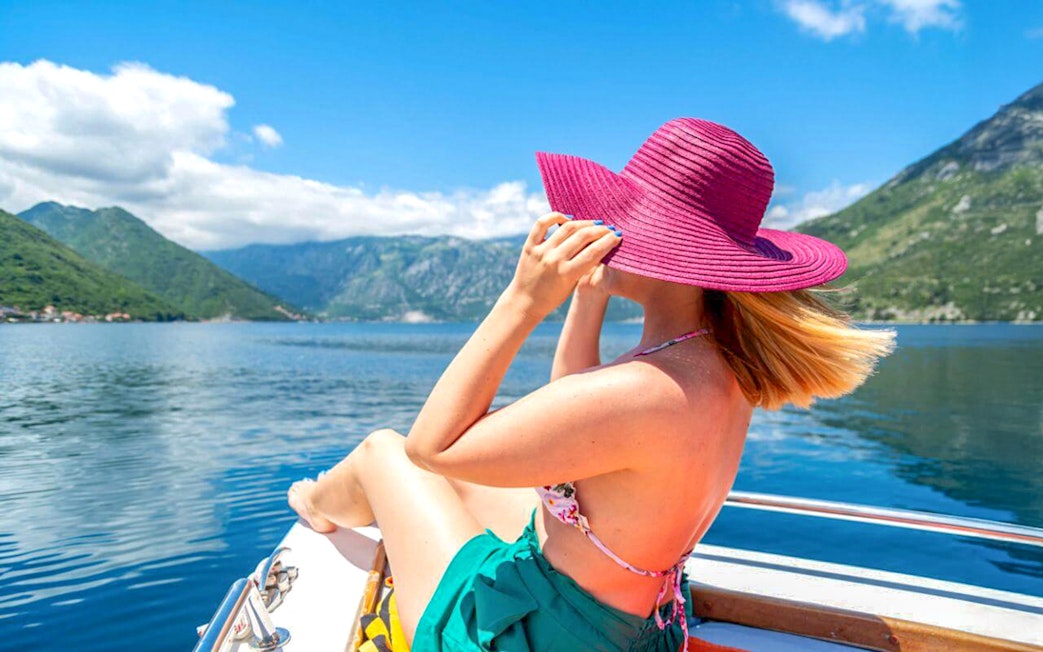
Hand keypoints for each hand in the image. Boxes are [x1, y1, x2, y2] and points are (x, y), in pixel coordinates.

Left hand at [505, 213, 620, 317]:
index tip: (617, 235)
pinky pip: (542, 223)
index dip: (609, 241)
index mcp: (567, 274)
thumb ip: (584, 265)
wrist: (525, 302)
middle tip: (608, 228)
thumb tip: (601, 244)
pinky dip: (556, 216)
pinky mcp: (530, 246)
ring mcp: (541, 251)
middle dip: (600, 230)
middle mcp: (554, 260)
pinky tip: (567, 218)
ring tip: (593, 224)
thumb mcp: (572, 284)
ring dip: (584, 223)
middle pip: (583, 236)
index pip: (594, 252)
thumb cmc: (553, 297)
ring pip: (567, 227)